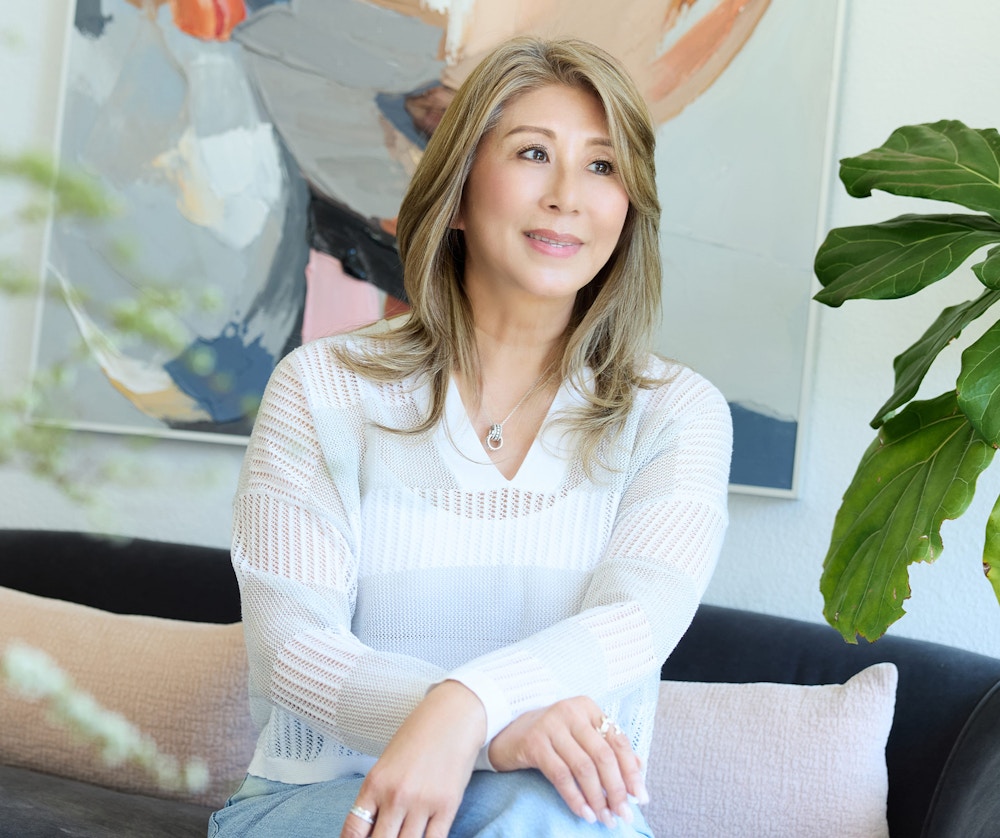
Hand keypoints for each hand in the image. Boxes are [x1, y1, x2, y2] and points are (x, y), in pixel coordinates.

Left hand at [340, 680, 485, 837]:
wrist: (452, 717)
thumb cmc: (418, 737)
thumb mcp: (387, 764)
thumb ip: (377, 797)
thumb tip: (370, 830)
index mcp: (374, 783)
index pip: (354, 831)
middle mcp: (395, 796)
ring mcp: (421, 803)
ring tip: (404, 837)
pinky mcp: (447, 806)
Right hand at [487, 696, 647, 828]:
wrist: (505, 730)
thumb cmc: (550, 736)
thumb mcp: (580, 736)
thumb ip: (607, 748)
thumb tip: (639, 769)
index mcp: (588, 708)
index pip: (618, 741)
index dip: (632, 771)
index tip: (641, 797)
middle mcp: (571, 712)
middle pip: (603, 756)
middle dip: (616, 790)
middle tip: (624, 814)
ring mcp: (551, 726)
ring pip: (584, 768)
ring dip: (597, 798)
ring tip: (606, 818)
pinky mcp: (534, 743)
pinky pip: (561, 776)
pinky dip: (576, 798)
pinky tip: (585, 813)